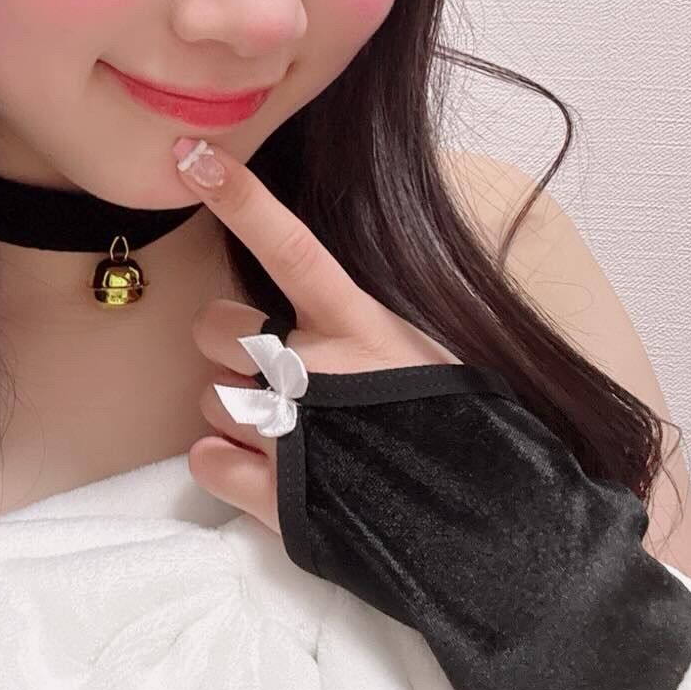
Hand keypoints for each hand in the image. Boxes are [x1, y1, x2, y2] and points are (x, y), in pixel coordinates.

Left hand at [176, 135, 459, 533]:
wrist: (496, 529)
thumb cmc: (459, 437)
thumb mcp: (422, 357)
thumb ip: (355, 334)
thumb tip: (296, 328)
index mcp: (361, 326)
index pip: (289, 247)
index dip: (241, 199)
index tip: (194, 160)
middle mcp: (318, 369)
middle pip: (215, 329)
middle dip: (231, 352)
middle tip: (276, 382)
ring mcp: (294, 431)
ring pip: (208, 399)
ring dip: (237, 419)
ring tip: (296, 443)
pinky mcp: (277, 497)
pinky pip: (204, 460)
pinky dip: (224, 469)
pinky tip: (270, 479)